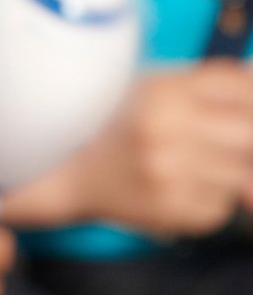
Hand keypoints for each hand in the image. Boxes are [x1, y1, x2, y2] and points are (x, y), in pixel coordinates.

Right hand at [40, 63, 252, 236]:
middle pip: (249, 134)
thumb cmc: (114, 125)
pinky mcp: (171, 210)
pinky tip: (179, 187)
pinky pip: (220, 206)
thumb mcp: (152, 89)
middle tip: (224, 142)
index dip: (250, 100)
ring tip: (191, 165)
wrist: (61, 172)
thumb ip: (209, 84)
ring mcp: (168, 173)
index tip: (242, 110)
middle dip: (243, 139)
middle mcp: (164, 130)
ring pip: (240, 175)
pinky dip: (210, 198)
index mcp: (161, 92)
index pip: (241, 87)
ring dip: (227, 172)